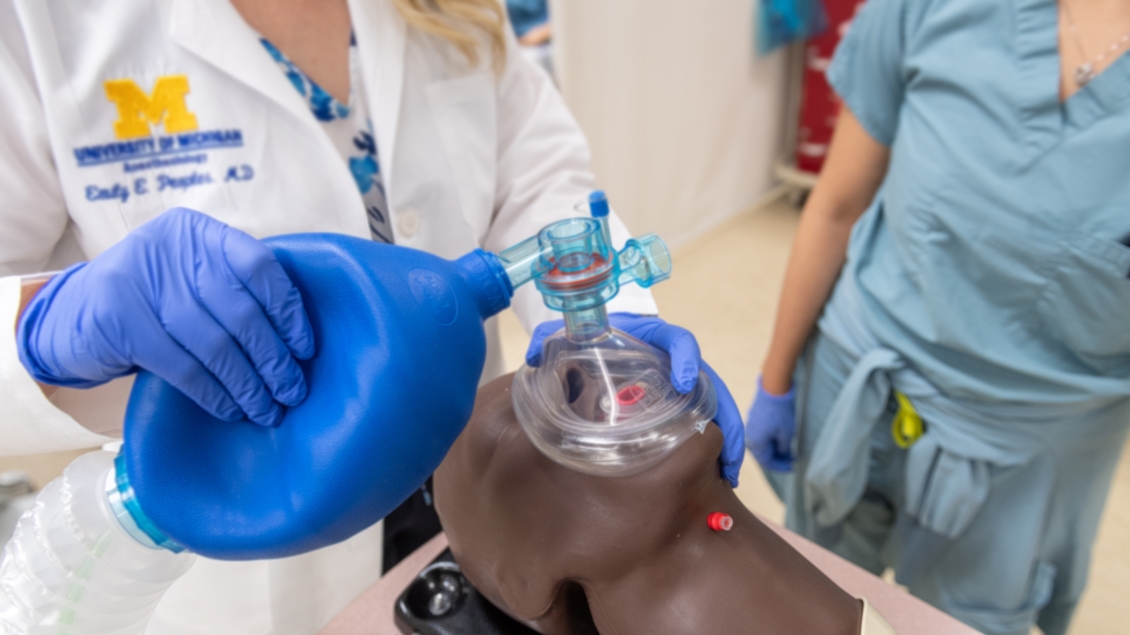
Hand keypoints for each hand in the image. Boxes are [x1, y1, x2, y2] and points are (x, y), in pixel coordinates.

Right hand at [17, 207, 314, 426]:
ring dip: (248, 384)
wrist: (74, 314)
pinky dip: (214, 393)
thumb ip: (234, 288)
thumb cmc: (154, 300)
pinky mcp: (119, 322)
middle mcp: (170, 248)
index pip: (260, 265)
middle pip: (241, 311)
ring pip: (215, 344)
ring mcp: (140, 283)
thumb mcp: (191, 277)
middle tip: (293, 390)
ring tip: (267, 409)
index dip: (289, 310)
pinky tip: (232, 410)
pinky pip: (183, 367)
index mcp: (198, 233)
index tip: (306, 349)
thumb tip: (298, 339)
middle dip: (273, 358)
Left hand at [526, 313, 743, 486]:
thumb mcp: (569, 335)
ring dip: (727, 439)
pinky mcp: (682, 407)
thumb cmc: (585, 338)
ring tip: (729, 474)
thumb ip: (550, 338)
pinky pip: (707, 425)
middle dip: (724, 414)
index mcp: (652, 337)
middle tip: (726, 445)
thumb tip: (534, 355)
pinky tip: (723, 477)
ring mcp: (681, 385)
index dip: (685, 358)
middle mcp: (673, 361)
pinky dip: (719, 449)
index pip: (678, 341)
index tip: (684, 382)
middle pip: (709, 384)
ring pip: (715, 408)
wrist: (594, 342)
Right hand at [746, 377, 795, 471]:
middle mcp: (751, 437)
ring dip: (774, 449)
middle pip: (763, 454)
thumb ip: (783, 448)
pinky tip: (780, 437)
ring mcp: (751, 426)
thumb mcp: (786, 434)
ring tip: (788, 450)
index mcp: (757, 443)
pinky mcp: (754, 418)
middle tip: (791, 460)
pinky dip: (771, 439)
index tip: (792, 467)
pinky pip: (761, 434)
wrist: (772, 389)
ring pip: (762, 443)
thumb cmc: (780, 413)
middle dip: (777, 458)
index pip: (767, 462)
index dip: (780, 467)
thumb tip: (783, 453)